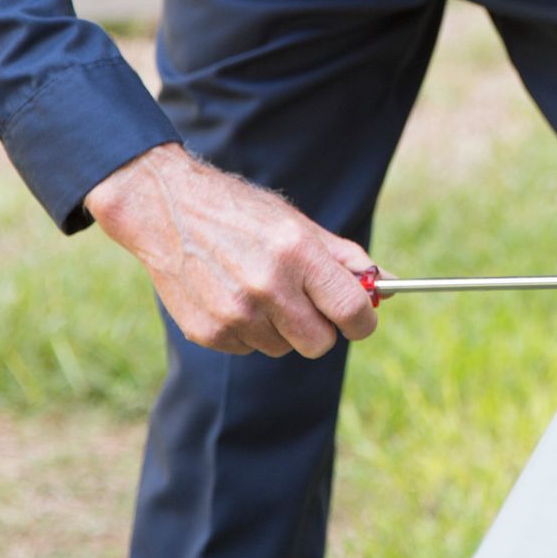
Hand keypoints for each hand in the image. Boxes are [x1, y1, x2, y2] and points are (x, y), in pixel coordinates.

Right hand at [83, 143, 378, 358]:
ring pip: (283, 347)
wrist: (166, 209)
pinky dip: (250, 330)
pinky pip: (250, 348)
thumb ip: (345, 259)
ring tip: (259, 289)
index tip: (361, 318)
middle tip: (309, 304)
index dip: (363, 320)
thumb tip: (389, 286)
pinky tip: (232, 295)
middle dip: (323, 328)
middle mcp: (266, 286)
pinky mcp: (208, 332)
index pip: (350, 310)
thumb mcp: (299, 224)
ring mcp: (234, 313)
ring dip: (282, 327)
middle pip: (320, 342)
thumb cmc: (242, 213)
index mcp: (296, 253)